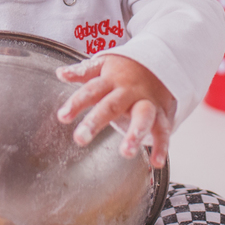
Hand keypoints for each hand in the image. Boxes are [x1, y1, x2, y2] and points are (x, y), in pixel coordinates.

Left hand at [55, 54, 175, 167]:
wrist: (160, 62)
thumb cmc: (126, 69)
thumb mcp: (104, 65)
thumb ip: (83, 72)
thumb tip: (61, 73)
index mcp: (111, 80)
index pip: (91, 90)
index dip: (76, 103)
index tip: (63, 116)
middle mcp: (128, 92)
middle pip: (111, 105)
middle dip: (96, 122)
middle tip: (80, 138)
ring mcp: (146, 102)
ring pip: (142, 117)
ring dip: (135, 134)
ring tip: (126, 152)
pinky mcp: (162, 114)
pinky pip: (163, 130)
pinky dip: (162, 146)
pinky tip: (156, 162)